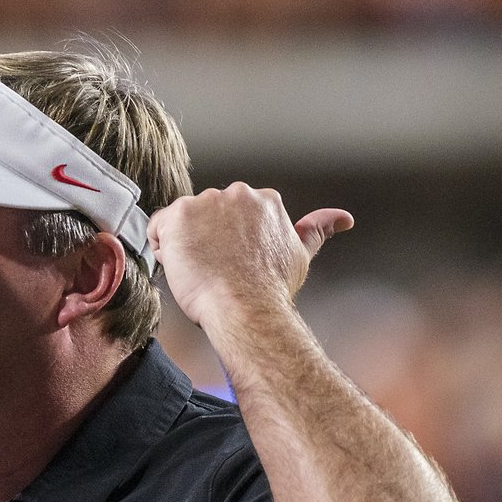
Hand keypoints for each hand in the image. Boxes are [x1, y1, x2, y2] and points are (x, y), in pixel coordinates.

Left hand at [147, 183, 351, 330]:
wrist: (245, 307)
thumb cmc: (270, 289)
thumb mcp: (300, 255)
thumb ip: (316, 230)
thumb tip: (344, 218)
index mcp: (265, 200)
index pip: (230, 216)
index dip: (225, 242)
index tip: (230, 263)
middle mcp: (237, 193)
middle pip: (205, 215)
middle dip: (204, 240)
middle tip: (215, 270)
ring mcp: (207, 202)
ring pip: (181, 222)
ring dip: (183, 244)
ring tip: (200, 271)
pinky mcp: (179, 214)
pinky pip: (157, 228)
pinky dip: (162, 248)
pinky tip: (181, 266)